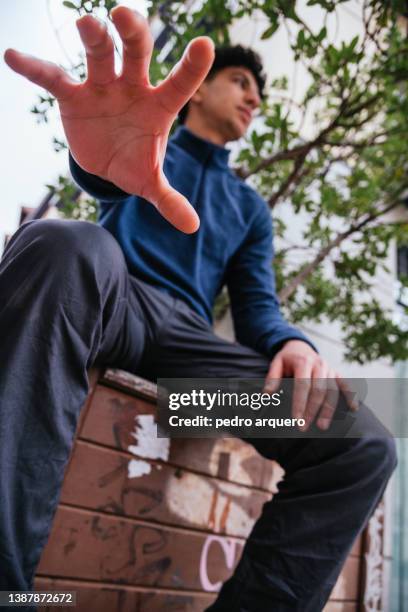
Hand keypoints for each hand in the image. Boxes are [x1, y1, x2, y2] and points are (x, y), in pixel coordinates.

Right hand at [4, 6, 213, 232]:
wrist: (104, 163)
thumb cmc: (135, 163)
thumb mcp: (150, 183)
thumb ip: (169, 200)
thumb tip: (192, 227)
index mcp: (158, 106)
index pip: (179, 83)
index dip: (193, 66)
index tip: (205, 44)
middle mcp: (132, 87)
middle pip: (136, 52)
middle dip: (133, 33)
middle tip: (124, 16)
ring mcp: (102, 87)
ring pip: (99, 54)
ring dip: (94, 37)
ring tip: (88, 23)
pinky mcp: (73, 96)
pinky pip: (53, 77)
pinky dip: (35, 68)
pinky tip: (13, 57)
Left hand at [263, 340, 357, 430]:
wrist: (300, 346)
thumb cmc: (287, 359)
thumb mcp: (276, 363)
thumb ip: (272, 378)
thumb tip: (267, 395)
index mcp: (303, 362)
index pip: (302, 385)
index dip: (300, 404)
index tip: (296, 420)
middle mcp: (319, 364)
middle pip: (319, 390)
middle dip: (312, 411)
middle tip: (304, 427)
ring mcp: (329, 368)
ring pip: (332, 391)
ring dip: (328, 410)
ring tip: (322, 426)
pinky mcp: (336, 372)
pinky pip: (346, 384)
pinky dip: (351, 396)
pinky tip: (353, 409)